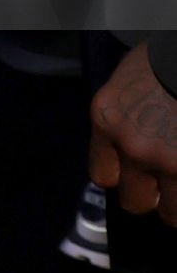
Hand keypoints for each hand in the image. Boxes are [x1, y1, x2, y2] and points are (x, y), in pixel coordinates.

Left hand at [90, 43, 176, 221]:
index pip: (103, 175)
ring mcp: (169, 161)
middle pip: (133, 201)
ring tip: (176, 186)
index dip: (123, 178)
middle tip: (163, 188)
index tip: (135, 177)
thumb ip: (123, 118)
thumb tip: (126, 147)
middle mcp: (133, 147)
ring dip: (176, 203)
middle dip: (150, 198)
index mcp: (108, 120)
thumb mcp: (128, 83)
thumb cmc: (163, 61)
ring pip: (172, 212)